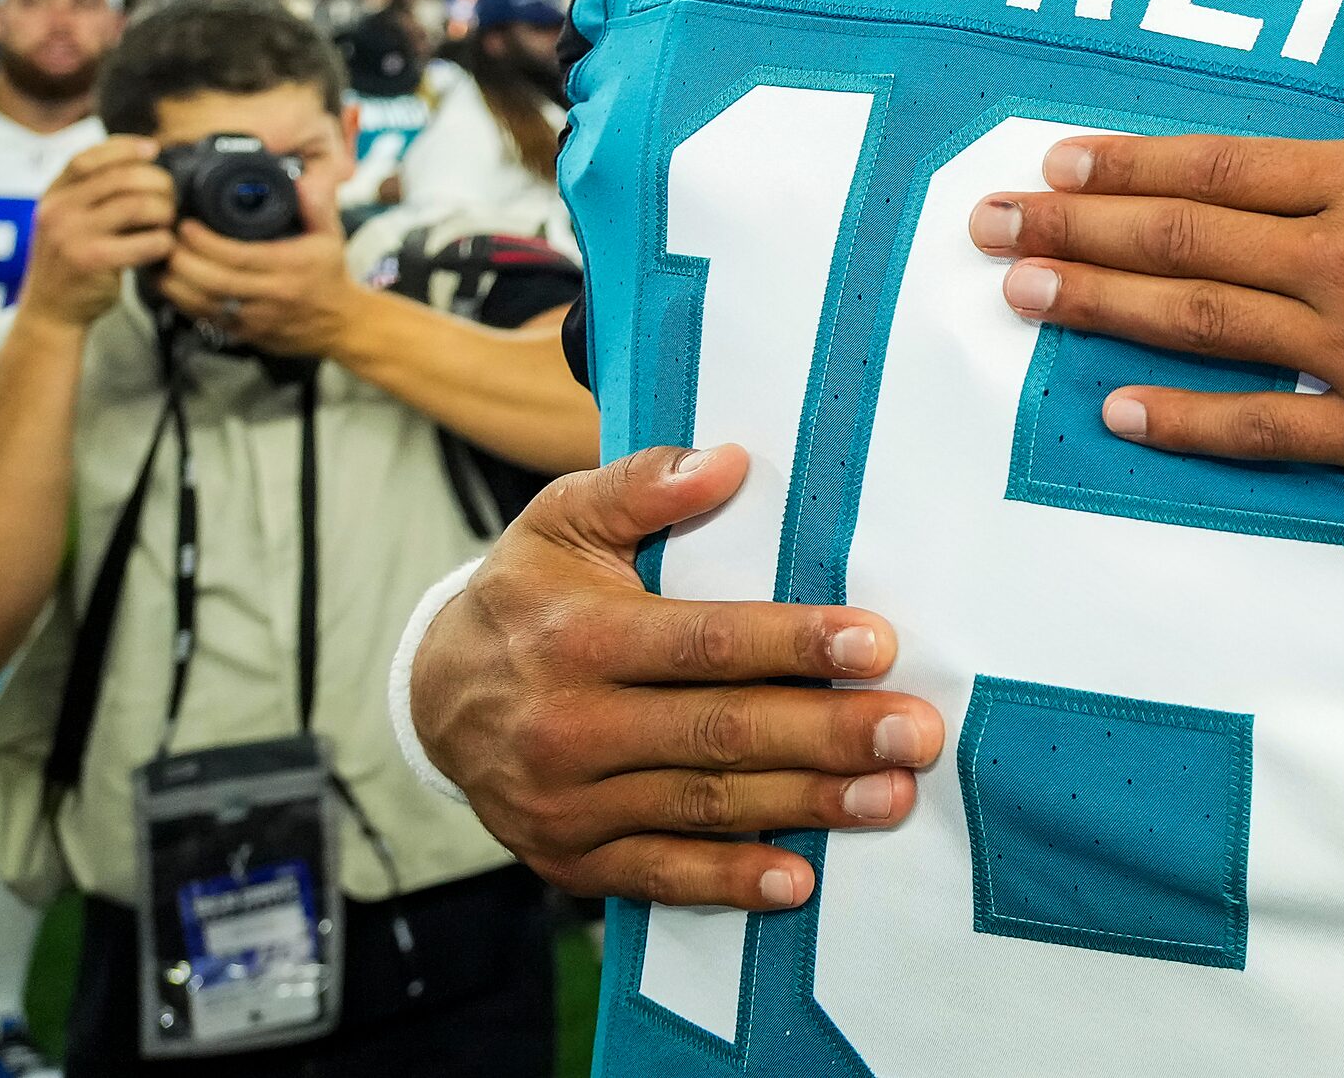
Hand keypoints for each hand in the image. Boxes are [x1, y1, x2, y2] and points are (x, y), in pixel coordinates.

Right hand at [19, 137, 174, 330]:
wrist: (51, 309)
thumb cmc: (71, 259)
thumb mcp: (68, 218)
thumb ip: (92, 191)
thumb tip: (144, 156)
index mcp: (53, 195)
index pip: (89, 157)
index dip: (125, 147)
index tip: (153, 149)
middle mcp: (58, 211)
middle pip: (123, 177)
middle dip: (158, 183)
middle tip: (169, 198)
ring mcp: (73, 236)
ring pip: (139, 205)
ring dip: (164, 212)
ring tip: (165, 223)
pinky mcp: (93, 262)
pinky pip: (148, 241)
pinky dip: (165, 242)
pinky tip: (162, 248)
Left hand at [156, 160, 358, 357]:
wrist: (341, 323)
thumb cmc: (330, 276)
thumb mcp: (331, 236)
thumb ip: (316, 205)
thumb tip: (301, 180)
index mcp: (291, 266)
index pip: (239, 255)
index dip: (205, 241)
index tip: (186, 225)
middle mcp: (272, 294)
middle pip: (214, 280)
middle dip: (182, 260)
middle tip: (165, 240)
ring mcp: (256, 318)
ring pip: (203, 303)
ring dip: (174, 283)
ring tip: (160, 261)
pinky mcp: (245, 334)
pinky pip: (204, 319)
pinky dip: (181, 301)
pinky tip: (171, 284)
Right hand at [411, 443, 945, 910]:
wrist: (430, 697)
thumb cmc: (527, 595)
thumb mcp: (561, 520)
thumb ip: (641, 488)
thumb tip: (727, 461)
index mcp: (578, 638)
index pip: (703, 643)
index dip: (791, 643)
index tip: (874, 643)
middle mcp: (571, 726)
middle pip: (719, 733)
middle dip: (826, 734)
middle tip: (914, 733)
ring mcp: (569, 802)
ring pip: (704, 805)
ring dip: (805, 806)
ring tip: (890, 797)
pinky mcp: (570, 858)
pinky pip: (659, 876)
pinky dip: (728, 883)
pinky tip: (798, 880)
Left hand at [969, 0, 1343, 486]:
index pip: (1219, 169)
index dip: (1126, 166)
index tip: (1054, 163)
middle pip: (1179, 243)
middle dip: (1072, 230)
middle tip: (984, 227)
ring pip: (1199, 325)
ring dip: (1097, 307)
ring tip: (1017, 293)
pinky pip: (1263, 428)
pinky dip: (1185, 420)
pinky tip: (1118, 411)